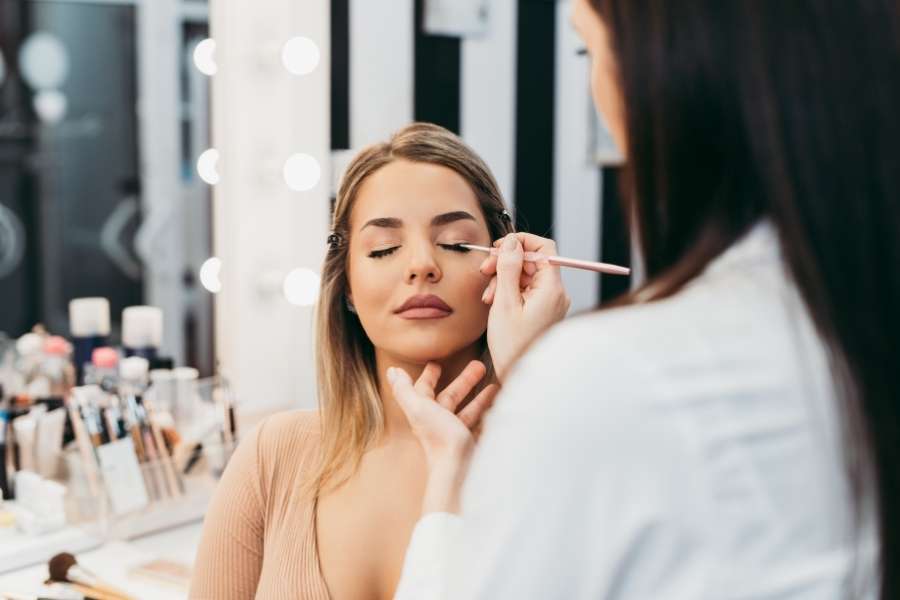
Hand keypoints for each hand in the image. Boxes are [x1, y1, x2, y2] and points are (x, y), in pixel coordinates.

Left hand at [387, 361, 497, 466]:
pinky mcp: (472, 444)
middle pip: (450, 398)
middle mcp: (439, 424)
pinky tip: (500, 405)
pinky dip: (489, 413)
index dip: (429, 377)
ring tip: (494, 384)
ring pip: (468, 411)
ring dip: (479, 396)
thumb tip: (392, 371)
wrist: (459, 471)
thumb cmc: (439, 438)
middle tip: (479, 366)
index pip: (424, 391)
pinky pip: (481, 424)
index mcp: (424, 414)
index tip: (437, 364)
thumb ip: (404, 390)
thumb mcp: (418, 408)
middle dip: (463, 382)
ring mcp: (456, 435)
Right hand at [480, 233, 570, 381]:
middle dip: (507, 262)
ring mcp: (551, 303)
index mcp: (551, 289)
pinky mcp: (543, 311)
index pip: (545, 248)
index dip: (521, 242)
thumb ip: (508, 268)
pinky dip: (510, 291)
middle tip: (485, 270)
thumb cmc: (512, 345)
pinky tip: (495, 302)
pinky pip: (527, 291)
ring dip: (504, 278)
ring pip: (527, 276)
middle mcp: (556, 293)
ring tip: (488, 295)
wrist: (520, 376)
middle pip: (533, 261)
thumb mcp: (504, 303)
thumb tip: (511, 242)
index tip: (500, 247)